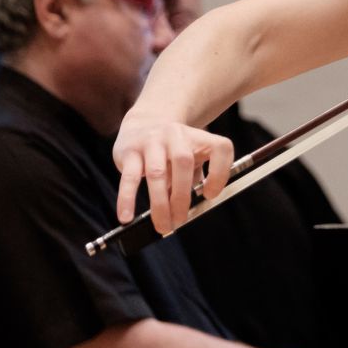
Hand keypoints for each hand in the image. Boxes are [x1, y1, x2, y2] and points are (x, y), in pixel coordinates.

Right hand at [113, 112, 234, 233]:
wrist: (145, 121)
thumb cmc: (172, 149)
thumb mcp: (191, 156)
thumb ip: (192, 180)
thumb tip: (182, 212)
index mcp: (199, 138)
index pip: (220, 149)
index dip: (220, 174)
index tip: (209, 196)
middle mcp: (177, 135)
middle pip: (183, 163)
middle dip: (182, 197)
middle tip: (179, 221)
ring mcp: (152, 141)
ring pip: (157, 173)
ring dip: (160, 203)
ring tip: (162, 225)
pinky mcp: (130, 151)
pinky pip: (129, 178)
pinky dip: (127, 199)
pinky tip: (126, 216)